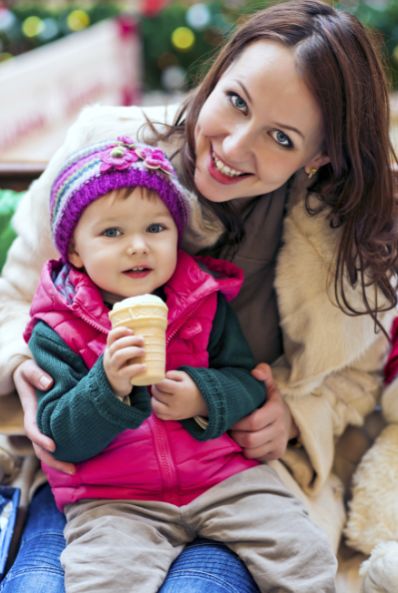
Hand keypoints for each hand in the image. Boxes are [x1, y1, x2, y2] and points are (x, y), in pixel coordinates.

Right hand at [13, 359, 75, 473]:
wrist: (32, 373)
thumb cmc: (31, 370)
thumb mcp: (29, 369)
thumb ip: (36, 374)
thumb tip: (48, 384)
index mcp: (31, 411)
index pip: (33, 430)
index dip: (42, 440)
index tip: (54, 446)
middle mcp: (38, 422)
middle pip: (41, 448)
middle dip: (54, 461)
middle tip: (72, 470)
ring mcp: (45, 425)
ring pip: (48, 449)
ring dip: (60, 461)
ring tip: (76, 470)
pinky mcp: (54, 424)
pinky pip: (58, 440)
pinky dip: (66, 451)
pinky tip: (80, 456)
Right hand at [103, 327, 144, 397]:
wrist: (116, 385)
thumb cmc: (124, 365)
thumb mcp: (123, 355)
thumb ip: (130, 346)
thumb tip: (152, 334)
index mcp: (111, 348)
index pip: (111, 336)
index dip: (120, 331)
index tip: (131, 331)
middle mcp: (109, 357)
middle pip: (117, 345)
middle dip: (131, 340)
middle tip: (142, 341)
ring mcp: (113, 368)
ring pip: (119, 356)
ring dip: (133, 351)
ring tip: (143, 352)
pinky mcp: (119, 378)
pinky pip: (126, 371)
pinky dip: (136, 368)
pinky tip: (144, 367)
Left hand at [151, 370, 207, 420]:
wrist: (203, 402)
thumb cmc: (192, 386)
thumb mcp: (185, 376)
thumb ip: (172, 374)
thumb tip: (161, 377)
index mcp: (179, 390)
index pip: (161, 384)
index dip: (157, 380)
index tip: (159, 379)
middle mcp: (175, 402)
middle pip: (157, 393)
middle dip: (155, 387)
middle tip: (159, 385)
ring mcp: (174, 412)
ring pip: (155, 405)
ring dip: (154, 398)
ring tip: (159, 394)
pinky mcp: (173, 418)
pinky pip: (158, 414)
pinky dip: (157, 408)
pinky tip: (161, 402)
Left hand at [230, 363, 297, 460]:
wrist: (288, 419)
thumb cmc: (271, 400)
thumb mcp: (269, 385)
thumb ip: (263, 373)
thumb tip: (255, 372)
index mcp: (277, 410)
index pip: (253, 422)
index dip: (238, 422)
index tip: (230, 418)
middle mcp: (281, 428)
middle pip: (250, 439)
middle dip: (236, 434)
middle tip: (231, 428)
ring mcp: (279, 442)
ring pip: (252, 450)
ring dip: (240, 443)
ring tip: (237, 434)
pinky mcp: (277, 453)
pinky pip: (256, 456)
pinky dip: (247, 451)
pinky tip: (246, 442)